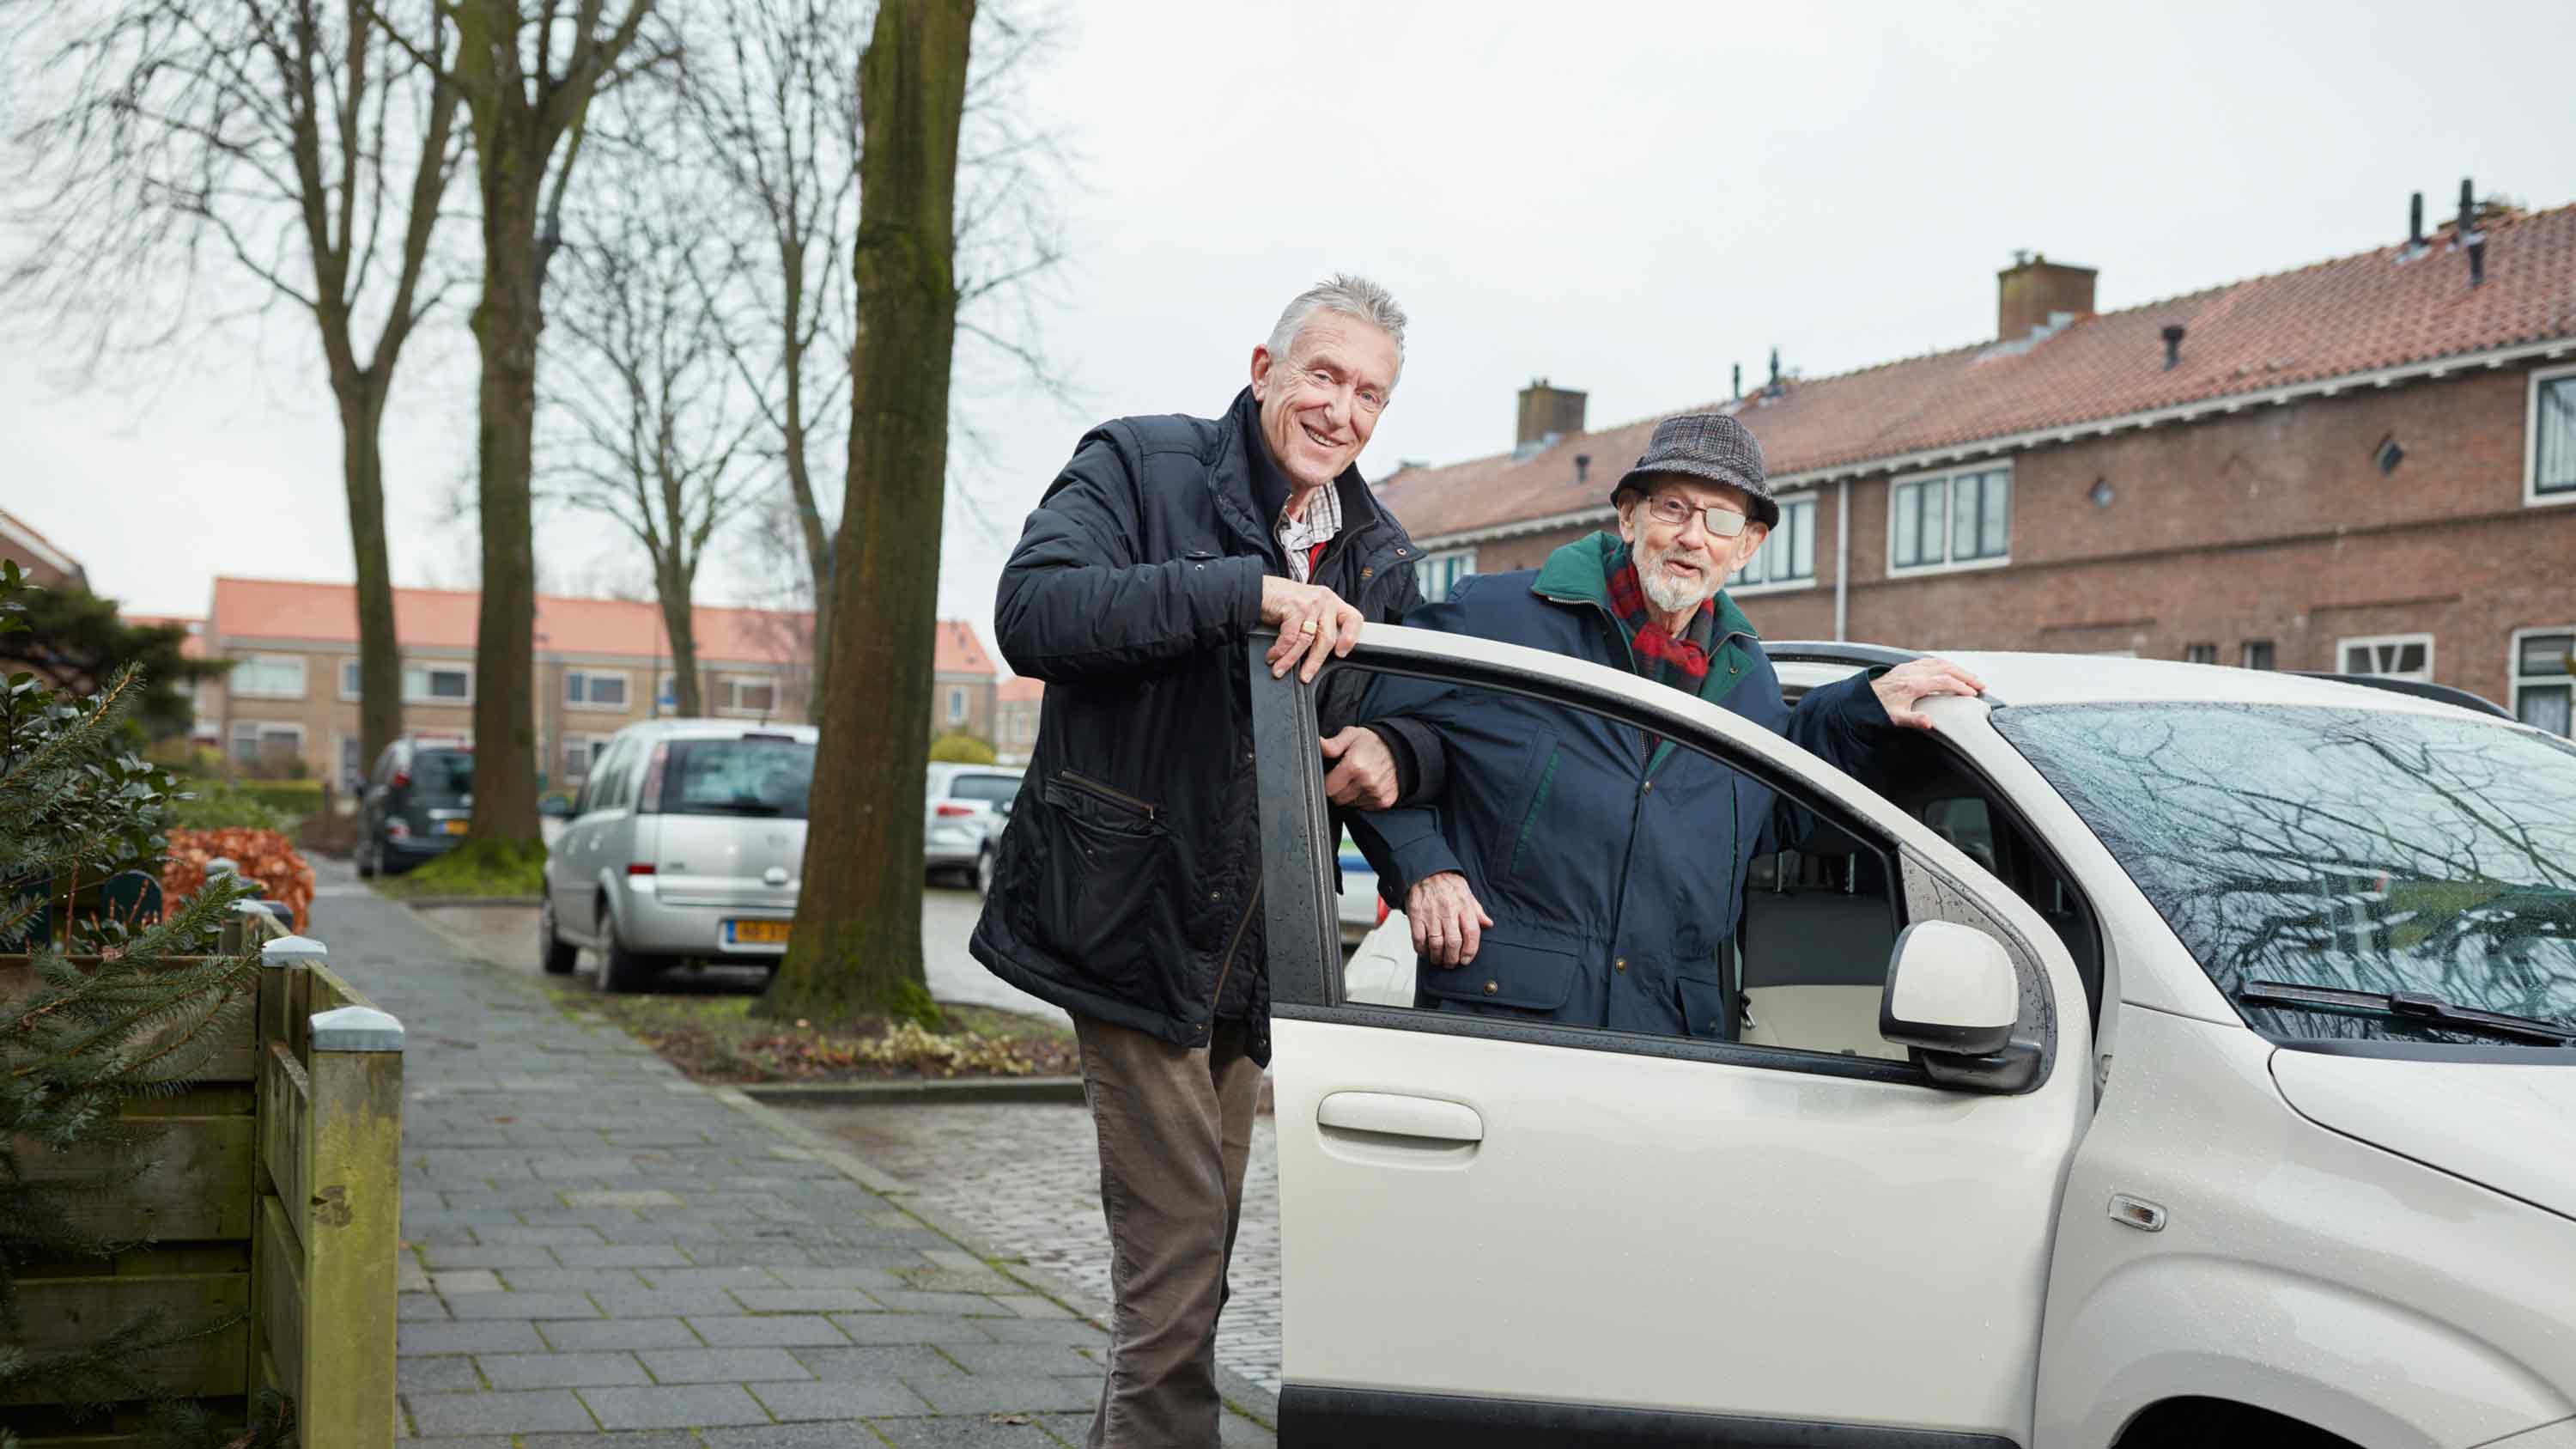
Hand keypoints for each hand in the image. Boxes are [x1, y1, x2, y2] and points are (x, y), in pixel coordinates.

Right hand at [1261, 576, 1364, 682]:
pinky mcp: (1295, 607)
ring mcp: (1310, 603)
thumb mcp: (1307, 609)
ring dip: (1291, 660)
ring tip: (1281, 669)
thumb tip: (1317, 655)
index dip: (1350, 638)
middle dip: (1314, 662)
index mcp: (1332, 602)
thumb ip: (1318, 624)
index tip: (1341, 653)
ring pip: (1306, 641)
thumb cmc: (1281, 601)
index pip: (1353, 618)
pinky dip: (1280, 651)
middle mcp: (1325, 600)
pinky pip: (1290, 638)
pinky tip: (1273, 656)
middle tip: (1305, 676)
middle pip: (1327, 638)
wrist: (1257, 588)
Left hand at [1322, 727, 1397, 808]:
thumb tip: (1319, 745)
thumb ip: (1332, 745)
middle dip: (1337, 789)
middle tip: (1345, 776)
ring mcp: (1377, 793)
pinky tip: (1367, 785)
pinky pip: (1364, 807)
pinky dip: (1363, 799)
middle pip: (1338, 798)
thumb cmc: (1373, 743)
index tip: (1331, 775)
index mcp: (1354, 766)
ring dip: (1350, 795)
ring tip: (1358, 779)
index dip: (1326, 782)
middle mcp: (1366, 782)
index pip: (1328, 788)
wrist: (1400, 749)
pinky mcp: (1384, 801)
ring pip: (1350, 804)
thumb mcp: (1351, 736)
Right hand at [1406, 871, 1490, 967]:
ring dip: (1438, 957)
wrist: (1425, 869)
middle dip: (1453, 959)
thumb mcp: (1467, 892)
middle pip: (1453, 943)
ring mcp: (1431, 914)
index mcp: (1464, 905)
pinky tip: (1425, 952)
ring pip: (1436, 944)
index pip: (1472, 933)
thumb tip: (1488, 924)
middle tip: (1451, 963)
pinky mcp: (1416, 915)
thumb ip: (1477, 910)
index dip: (1470, 951)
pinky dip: (1422, 950)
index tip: (1466, 959)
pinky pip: (1419, 938)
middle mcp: (1448, 911)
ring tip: (1439, 961)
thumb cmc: (1447, 882)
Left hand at [1869, 656, 1987, 729]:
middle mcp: (1913, 672)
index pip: (1944, 681)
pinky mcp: (1905, 666)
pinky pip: (1930, 661)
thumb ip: (1913, 720)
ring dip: (1957, 669)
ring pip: (1939, 663)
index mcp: (1913, 684)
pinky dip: (1945, 665)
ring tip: (1971, 678)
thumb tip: (1929, 723)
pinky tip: (1950, 670)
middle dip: (1966, 676)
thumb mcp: (1895, 718)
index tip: (1974, 693)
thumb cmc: (1877, 708)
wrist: (1860, 698)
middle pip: (1946, 668)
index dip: (1961, 687)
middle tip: (1981, 684)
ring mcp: (1909, 667)